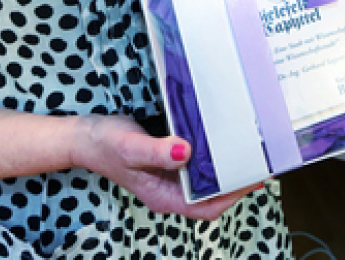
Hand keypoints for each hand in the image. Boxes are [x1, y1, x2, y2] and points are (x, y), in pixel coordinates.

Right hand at [76, 115, 258, 219]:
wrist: (84, 136)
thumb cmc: (103, 144)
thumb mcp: (129, 147)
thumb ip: (156, 152)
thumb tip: (185, 152)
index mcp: (162, 196)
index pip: (206, 207)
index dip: (232, 197)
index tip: (251, 180)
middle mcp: (169, 191)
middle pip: (212, 198)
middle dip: (237, 185)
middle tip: (260, 164)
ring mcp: (170, 178)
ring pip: (207, 183)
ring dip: (228, 171)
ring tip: (249, 154)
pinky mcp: (170, 162)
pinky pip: (198, 167)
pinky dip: (214, 159)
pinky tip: (224, 144)